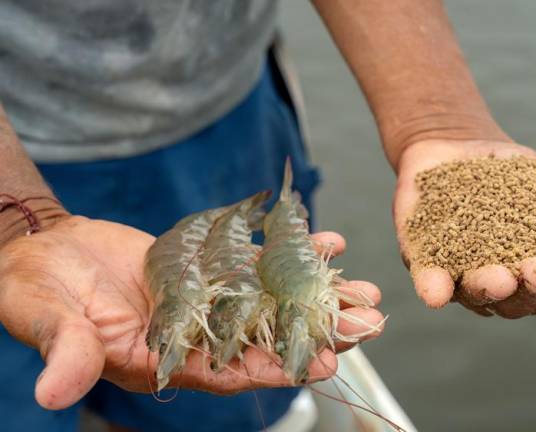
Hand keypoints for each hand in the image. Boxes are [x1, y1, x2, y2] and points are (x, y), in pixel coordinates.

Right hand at [0, 216, 381, 409]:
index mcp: (165, 359)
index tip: (323, 364)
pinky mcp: (210, 265)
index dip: (275, 369)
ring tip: (365, 290)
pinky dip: (292, 252)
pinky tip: (328, 242)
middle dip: (318, 332)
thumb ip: (67, 352)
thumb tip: (53, 393)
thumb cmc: (40, 294)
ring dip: (319, 294)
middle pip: (268, 337)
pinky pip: (258, 260)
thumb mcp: (50, 322)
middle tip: (368, 324)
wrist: (45, 253)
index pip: (229, 372)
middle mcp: (196, 332)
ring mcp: (208, 298)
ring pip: (274, 298)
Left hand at [393, 139, 535, 319]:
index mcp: (534, 283)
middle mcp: (497, 288)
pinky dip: (433, 288)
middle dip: (532, 291)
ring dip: (488, 290)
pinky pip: (427, 281)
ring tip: (502, 277)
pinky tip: (437, 293)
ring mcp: (458, 276)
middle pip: (516, 305)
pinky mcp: (422, 260)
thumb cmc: (519, 181)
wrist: (463, 144)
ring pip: (473, 295)